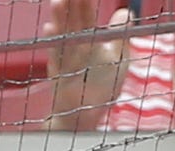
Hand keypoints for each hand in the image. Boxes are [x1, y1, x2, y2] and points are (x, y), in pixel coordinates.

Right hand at [45, 0, 133, 123]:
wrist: (88, 114)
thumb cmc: (104, 88)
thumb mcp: (119, 60)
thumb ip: (120, 36)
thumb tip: (125, 11)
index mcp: (91, 40)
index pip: (87, 16)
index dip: (84, 1)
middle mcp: (76, 46)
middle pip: (72, 21)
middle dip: (70, 4)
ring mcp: (66, 58)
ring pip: (62, 34)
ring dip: (59, 19)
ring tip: (57, 2)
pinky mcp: (58, 72)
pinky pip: (55, 55)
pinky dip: (53, 42)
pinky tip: (50, 28)